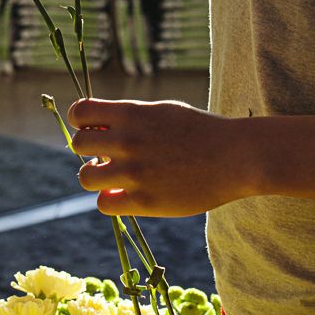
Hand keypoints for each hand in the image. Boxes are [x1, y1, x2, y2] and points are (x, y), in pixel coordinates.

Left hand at [68, 96, 253, 216]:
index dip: (81, 120)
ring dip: (96, 176)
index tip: (93, 128)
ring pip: (85, 177)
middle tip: (106, 155)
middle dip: (88, 149)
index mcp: (133, 113)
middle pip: (78, 144)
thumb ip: (129, 117)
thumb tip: (95, 128)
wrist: (236, 157)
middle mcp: (129, 140)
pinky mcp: (145, 201)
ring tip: (113, 176)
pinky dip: (110, 200)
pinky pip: (104, 204)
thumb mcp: (162, 111)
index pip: (80, 112)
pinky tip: (125, 195)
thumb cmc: (199, 131)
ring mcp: (135, 172)